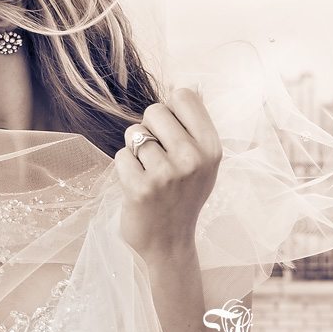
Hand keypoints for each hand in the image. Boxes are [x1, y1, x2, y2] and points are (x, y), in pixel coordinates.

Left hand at [114, 87, 222, 262]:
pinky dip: (124, 168)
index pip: (184, 96)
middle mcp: (193, 158)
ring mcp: (167, 174)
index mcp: (212, 148)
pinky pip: (120, 155)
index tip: (170, 131)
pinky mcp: (141, 187)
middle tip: (157, 157)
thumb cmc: (182, 196)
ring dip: (135, 152)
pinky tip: (137, 186)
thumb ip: (194, 127)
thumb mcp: (202, 163)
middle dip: (148, 130)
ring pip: (134, 134)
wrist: (169, 244)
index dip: (170, 110)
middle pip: (154, 110)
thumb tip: (186, 87)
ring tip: (149, 174)